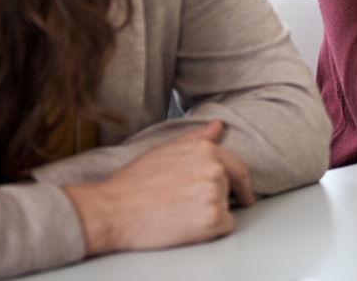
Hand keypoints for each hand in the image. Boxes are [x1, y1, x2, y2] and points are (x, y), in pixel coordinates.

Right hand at [62, 120, 254, 255]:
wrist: (113, 210)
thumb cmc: (133, 183)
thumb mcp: (164, 150)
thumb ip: (195, 139)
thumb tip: (217, 126)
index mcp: (205, 150)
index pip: (236, 167)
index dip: (240, 183)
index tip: (243, 194)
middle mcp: (215, 169)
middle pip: (229, 190)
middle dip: (214, 199)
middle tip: (187, 206)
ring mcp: (214, 193)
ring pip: (226, 209)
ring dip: (209, 214)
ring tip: (178, 213)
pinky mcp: (212, 218)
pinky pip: (223, 227)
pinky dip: (209, 231)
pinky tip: (185, 226)